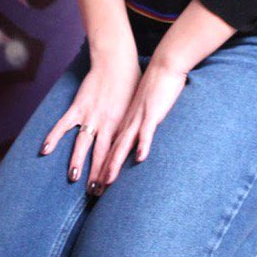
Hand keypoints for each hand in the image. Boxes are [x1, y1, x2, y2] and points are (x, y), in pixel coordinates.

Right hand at [39, 48, 141, 194]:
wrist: (116, 62)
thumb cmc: (129, 84)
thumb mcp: (134, 108)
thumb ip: (129, 126)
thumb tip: (131, 142)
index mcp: (121, 126)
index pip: (116, 155)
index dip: (111, 173)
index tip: (108, 189)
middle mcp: (106, 124)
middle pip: (101, 155)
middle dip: (97, 175)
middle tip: (94, 193)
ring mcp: (91, 116)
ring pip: (83, 144)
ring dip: (77, 161)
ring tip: (73, 178)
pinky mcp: (79, 107)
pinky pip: (64, 125)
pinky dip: (54, 137)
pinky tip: (45, 150)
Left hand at [97, 58, 187, 190]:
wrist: (163, 66)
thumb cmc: (154, 85)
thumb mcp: (141, 106)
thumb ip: (137, 121)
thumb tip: (135, 133)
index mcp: (123, 120)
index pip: (109, 146)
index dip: (100, 164)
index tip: (93, 181)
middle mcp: (126, 121)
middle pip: (111, 149)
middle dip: (102, 171)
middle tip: (93, 191)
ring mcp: (137, 118)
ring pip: (123, 144)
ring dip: (114, 163)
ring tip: (106, 181)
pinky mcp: (151, 113)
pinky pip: (145, 132)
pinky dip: (142, 145)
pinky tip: (139, 159)